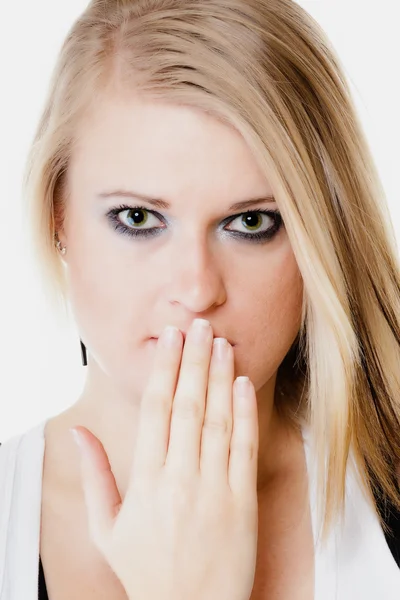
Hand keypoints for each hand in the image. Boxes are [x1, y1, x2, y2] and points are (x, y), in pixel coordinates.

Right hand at [71, 318, 258, 599]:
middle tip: (200, 326)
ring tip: (222, 343)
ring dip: (221, 377)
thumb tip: (78, 431)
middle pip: (188, 404)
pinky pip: (244, 448)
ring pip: (218, 419)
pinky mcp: (242, 500)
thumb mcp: (106, 527)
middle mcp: (180, 477)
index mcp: (146, 480)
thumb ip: (94, 475)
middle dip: (194, 360)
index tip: (170, 339)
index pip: (155, 410)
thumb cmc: (145, 570)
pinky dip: (245, 413)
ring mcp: (214, 487)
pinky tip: (243, 384)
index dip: (165, 369)